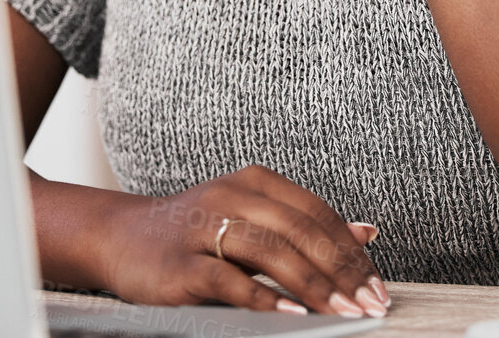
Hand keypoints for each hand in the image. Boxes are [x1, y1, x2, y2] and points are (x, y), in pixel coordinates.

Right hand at [95, 165, 388, 316]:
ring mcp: (203, 227)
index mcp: (254, 181)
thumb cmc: (196, 232)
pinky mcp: (181, 264)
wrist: (121, 238)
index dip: (351, 250)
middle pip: (299, 230)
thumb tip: (366, 233)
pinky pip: (229, 280)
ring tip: (344, 312)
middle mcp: (230, 195)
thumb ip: (306, 227)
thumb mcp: (254, 219)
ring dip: (313, 285)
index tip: (377, 286)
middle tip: (371, 304)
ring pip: (269, 250)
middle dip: (341, 271)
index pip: (316, 213)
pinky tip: (293, 316)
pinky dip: (264, 299)